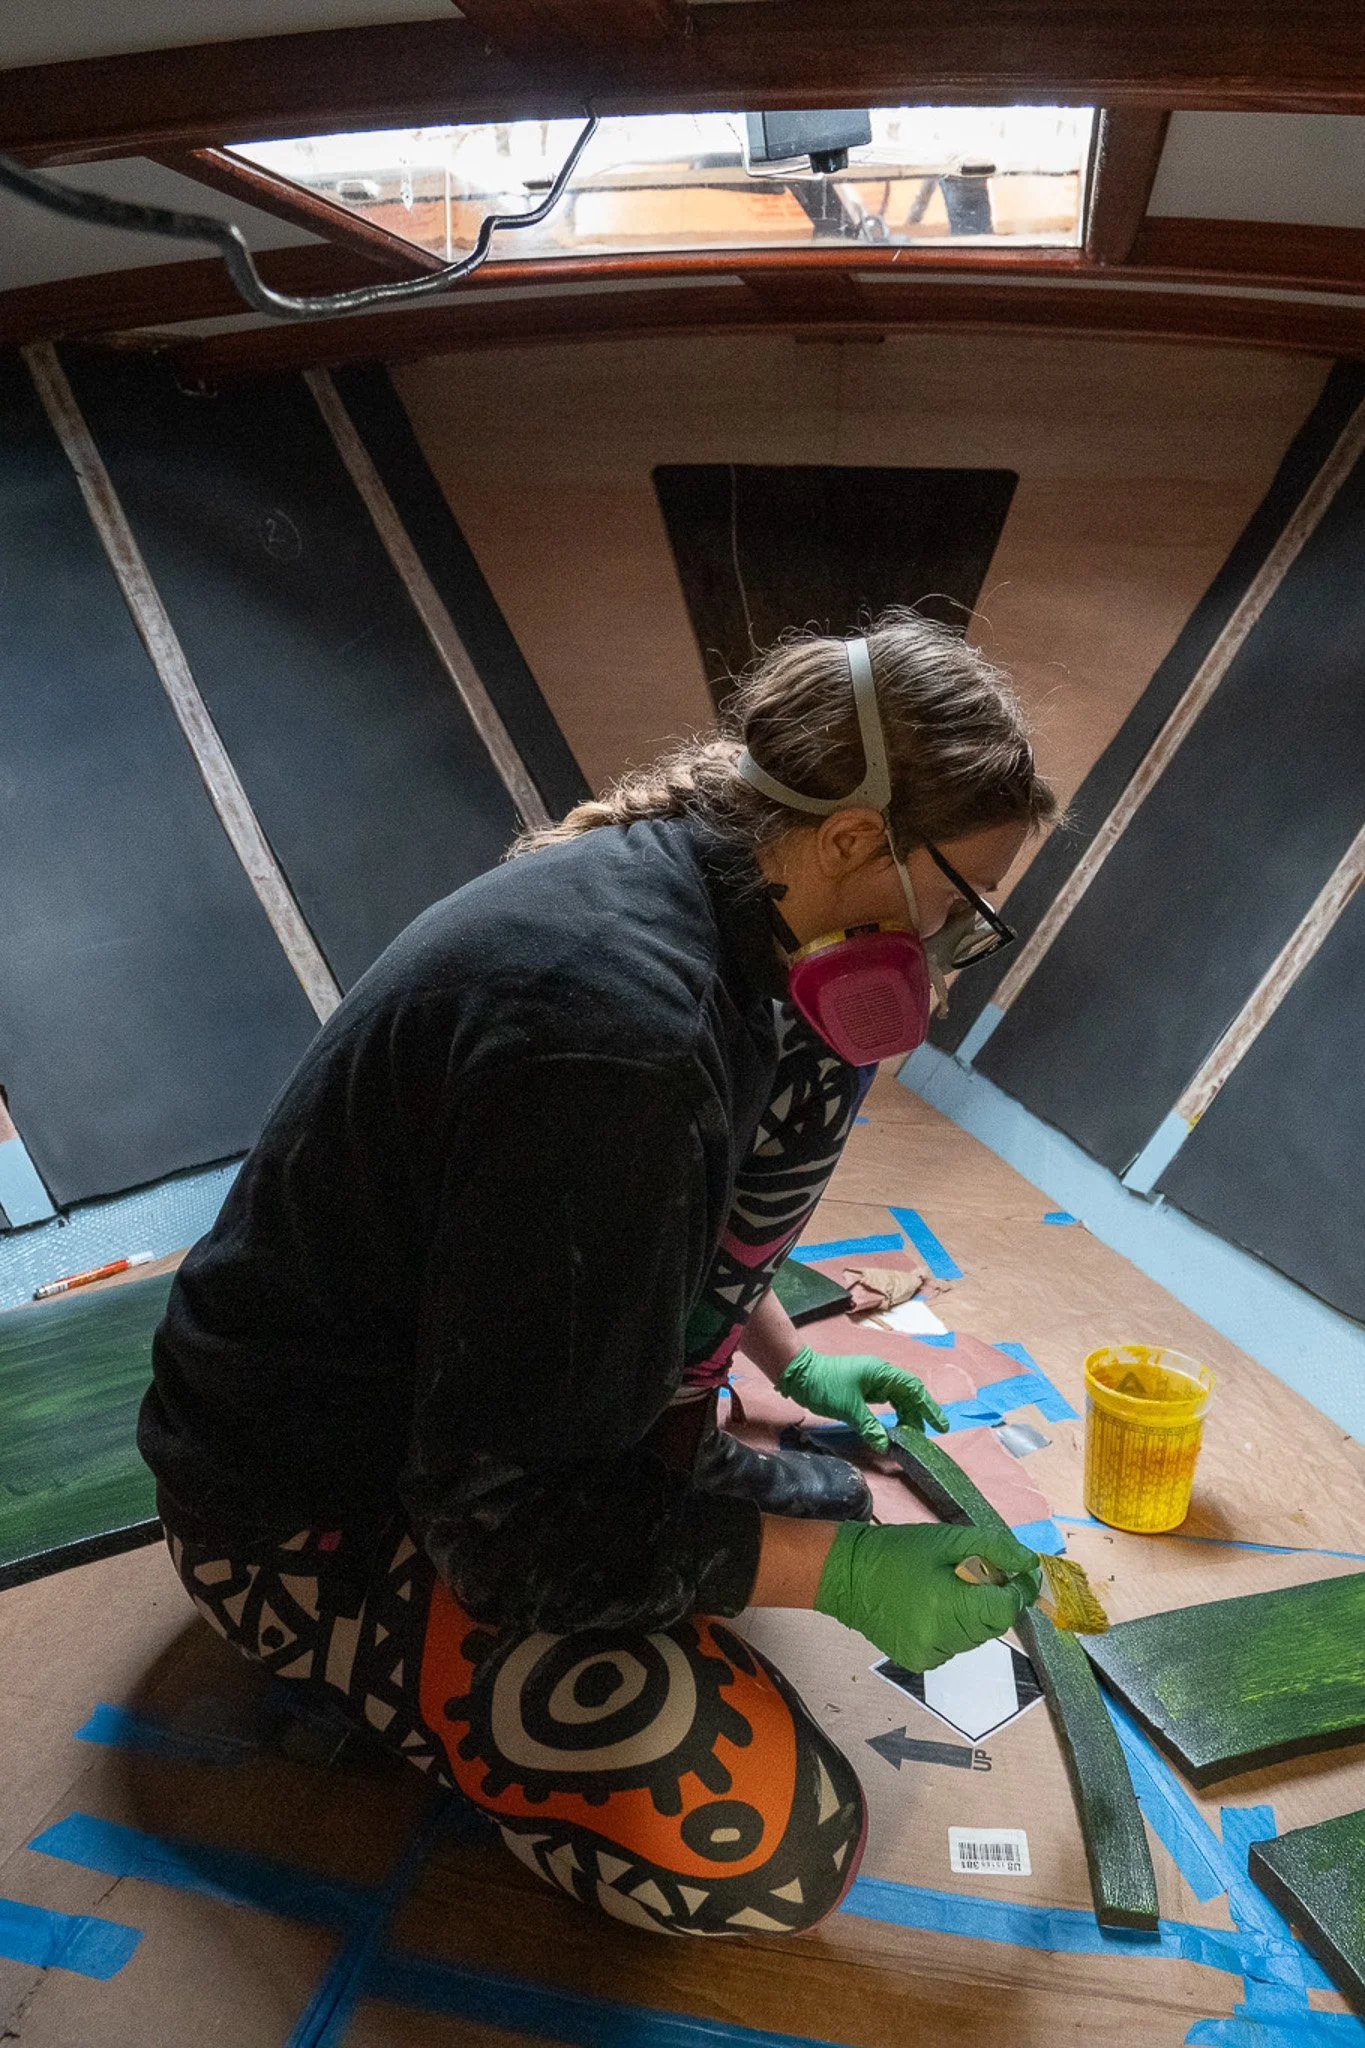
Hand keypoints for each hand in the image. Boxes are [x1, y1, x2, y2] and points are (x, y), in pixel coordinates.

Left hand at [777, 1343, 949, 1451]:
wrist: (799, 1374)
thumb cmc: (824, 1385)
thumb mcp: (849, 1408)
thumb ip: (870, 1427)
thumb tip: (886, 1446)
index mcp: (881, 1373)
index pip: (914, 1389)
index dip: (929, 1408)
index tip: (940, 1426)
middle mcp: (880, 1375)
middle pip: (908, 1395)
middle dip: (917, 1416)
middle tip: (921, 1439)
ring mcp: (871, 1381)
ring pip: (896, 1399)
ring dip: (904, 1417)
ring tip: (907, 1437)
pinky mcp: (862, 1389)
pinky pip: (884, 1402)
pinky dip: (890, 1415)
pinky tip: (891, 1428)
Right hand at [814, 1521, 1041, 1671]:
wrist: (848, 1575)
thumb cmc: (897, 1551)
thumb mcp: (948, 1539)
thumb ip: (994, 1550)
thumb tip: (1030, 1564)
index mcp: (948, 1604)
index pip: (1005, 1610)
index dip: (1013, 1591)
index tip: (1009, 1574)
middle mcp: (940, 1637)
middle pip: (993, 1626)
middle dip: (991, 1600)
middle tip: (970, 1574)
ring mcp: (928, 1654)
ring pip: (975, 1638)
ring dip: (972, 1615)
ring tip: (946, 1589)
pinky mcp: (918, 1663)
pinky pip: (954, 1647)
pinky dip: (953, 1629)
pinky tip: (931, 1608)